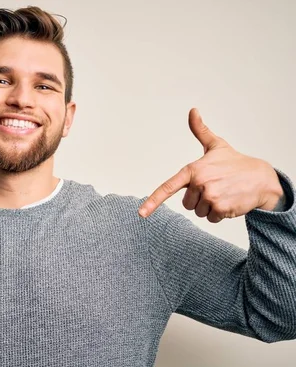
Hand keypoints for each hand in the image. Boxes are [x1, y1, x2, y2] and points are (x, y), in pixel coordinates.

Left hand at [138, 108, 283, 222]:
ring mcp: (210, 196)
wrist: (262, 178)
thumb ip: (200, 131)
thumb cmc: (235, 162)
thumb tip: (193, 110)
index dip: (153, 201)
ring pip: (199, 212)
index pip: (168, 187)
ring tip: (223, 193)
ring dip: (210, 207)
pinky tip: (230, 201)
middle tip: (215, 187)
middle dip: (199, 199)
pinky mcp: (221, 208)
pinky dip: (220, 214)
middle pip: (187, 204)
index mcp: (193, 169)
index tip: (142, 213)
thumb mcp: (216, 145)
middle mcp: (199, 182)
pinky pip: (211, 218)